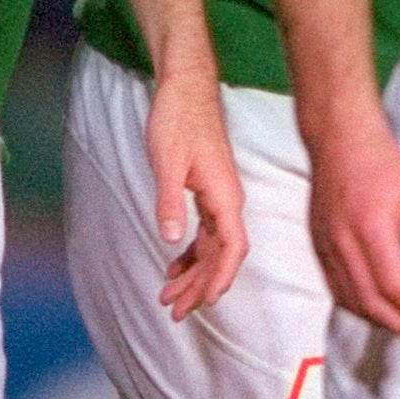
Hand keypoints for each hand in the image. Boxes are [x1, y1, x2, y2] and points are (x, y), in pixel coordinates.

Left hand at [145, 68, 248, 319]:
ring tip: (169, 296)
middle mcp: (228, 200)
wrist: (185, 86)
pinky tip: (175, 265)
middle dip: (200, 286)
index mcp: (224, 195)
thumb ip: (170, 202)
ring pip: (214, 247)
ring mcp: (219, 197)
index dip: (220, 279)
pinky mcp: (208, 191)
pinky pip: (206, 233)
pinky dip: (192, 253)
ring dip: (194, 273)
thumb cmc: (177, 118)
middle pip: (222, 255)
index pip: (233, 249)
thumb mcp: (166, 161)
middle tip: (173, 311)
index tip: (203, 303)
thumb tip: (172, 242)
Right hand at [307, 114, 399, 344]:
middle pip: (370, 302)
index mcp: (370, 228)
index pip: (393, 287)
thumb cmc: (384, 164)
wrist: (340, 141)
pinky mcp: (318, 245)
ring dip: (379, 323)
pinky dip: (357, 308)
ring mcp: (326, 245)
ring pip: (350, 300)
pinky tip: (377, 312)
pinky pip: (335, 288)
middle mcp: (343, 242)